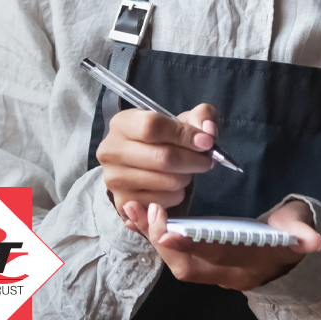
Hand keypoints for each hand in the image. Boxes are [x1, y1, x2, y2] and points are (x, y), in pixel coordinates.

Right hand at [97, 104, 217, 224]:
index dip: (184, 135)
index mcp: (122, 123)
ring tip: (184, 171)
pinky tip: (171, 186)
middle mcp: (111, 150)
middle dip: (193, 161)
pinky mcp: (122, 203)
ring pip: (167, 182)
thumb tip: (208, 131)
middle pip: (163, 158)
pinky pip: (163, 202)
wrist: (140, 166)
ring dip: (185, 178)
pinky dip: (176, 195)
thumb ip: (200, 116)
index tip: (206, 142)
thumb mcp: (181, 120)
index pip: (153, 126)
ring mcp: (114, 179)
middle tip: (206, 161)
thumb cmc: (162, 140)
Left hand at [122, 200, 320, 290]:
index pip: (218, 257)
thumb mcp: (301, 229)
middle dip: (163, 243)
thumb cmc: (292, 232)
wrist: (289, 255)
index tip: (168, 231)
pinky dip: (154, 237)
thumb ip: (303, 233)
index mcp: (252, 263)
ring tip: (131, 209)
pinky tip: (134, 218)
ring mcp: (214, 272)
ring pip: (176, 262)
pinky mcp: (203, 263)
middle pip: (188, 267)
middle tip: (145, 210)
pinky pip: (174, 255)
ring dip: (152, 238)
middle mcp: (228, 274)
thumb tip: (314, 240)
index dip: (193, 246)